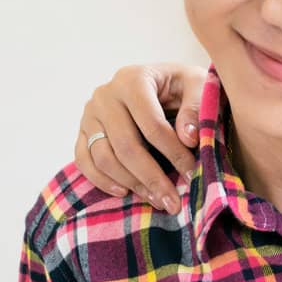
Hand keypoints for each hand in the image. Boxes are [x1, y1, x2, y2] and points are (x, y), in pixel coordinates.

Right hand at [74, 63, 205, 209]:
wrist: (161, 81)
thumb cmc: (182, 85)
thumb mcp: (198, 85)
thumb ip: (196, 108)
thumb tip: (188, 138)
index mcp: (133, 80)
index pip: (152, 124)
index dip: (173, 152)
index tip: (191, 174)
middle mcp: (105, 95)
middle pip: (125, 145)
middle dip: (151, 177)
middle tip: (172, 201)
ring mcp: (89, 113)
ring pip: (103, 157)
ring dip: (130, 183)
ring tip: (156, 199)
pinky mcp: (82, 130)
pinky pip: (84, 160)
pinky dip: (102, 180)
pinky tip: (125, 191)